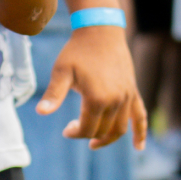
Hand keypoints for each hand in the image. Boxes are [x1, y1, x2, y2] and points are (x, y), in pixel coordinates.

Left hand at [38, 25, 147, 149]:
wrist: (100, 32)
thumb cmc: (77, 51)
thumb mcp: (61, 71)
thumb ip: (54, 94)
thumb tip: (40, 112)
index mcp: (97, 98)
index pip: (88, 128)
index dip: (75, 133)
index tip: (65, 130)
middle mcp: (116, 101)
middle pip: (103, 130)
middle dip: (88, 134)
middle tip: (73, 129)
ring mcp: (128, 97)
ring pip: (121, 128)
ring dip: (108, 138)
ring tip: (94, 142)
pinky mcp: (133, 92)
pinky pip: (140, 117)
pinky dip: (140, 133)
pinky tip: (138, 147)